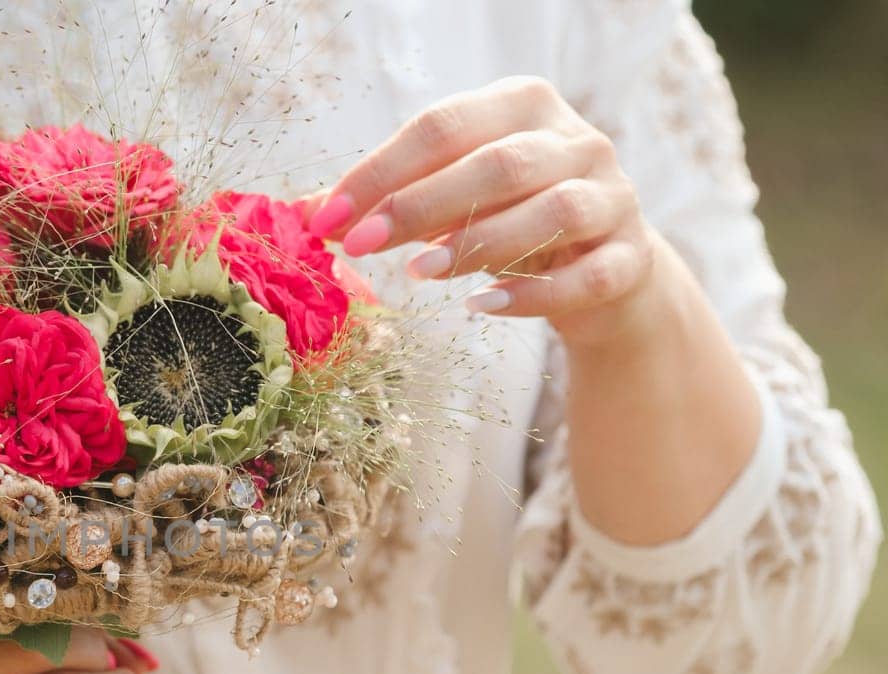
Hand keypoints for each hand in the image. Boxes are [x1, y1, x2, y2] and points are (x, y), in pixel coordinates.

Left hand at [300, 76, 656, 333]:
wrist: (605, 274)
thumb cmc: (510, 222)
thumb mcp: (452, 200)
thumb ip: (388, 200)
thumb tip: (302, 216)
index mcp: (522, 106)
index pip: (444, 126)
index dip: (381, 171)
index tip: (327, 217)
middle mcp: (576, 141)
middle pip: (499, 164)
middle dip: (421, 205)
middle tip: (360, 246)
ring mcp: (613, 197)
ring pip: (553, 211)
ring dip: (480, 243)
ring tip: (421, 274)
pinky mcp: (633, 259)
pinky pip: (588, 275)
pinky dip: (535, 294)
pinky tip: (484, 307)